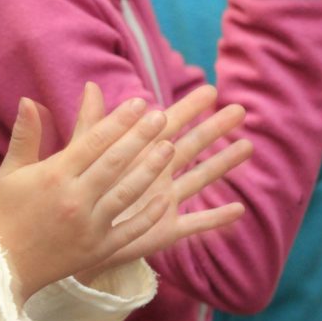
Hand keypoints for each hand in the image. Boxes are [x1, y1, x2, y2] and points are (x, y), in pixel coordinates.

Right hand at [0, 82, 175, 303]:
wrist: (0, 268)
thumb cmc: (4, 215)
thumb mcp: (10, 172)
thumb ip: (26, 135)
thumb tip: (29, 99)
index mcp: (54, 175)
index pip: (93, 141)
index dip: (118, 120)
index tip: (139, 103)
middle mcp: (74, 199)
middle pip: (114, 162)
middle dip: (140, 137)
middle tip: (162, 116)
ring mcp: (89, 226)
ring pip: (126, 193)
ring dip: (150, 169)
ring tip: (170, 148)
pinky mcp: (98, 250)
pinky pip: (129, 230)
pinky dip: (149, 215)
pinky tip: (167, 199)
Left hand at [83, 85, 252, 273]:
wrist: (74, 235)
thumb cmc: (79, 192)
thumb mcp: (83, 157)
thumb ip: (92, 125)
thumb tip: (90, 85)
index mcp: (138, 154)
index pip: (169, 125)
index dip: (189, 108)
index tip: (211, 90)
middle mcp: (157, 173)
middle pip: (192, 146)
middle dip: (215, 129)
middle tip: (239, 110)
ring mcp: (165, 200)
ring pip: (200, 178)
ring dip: (223, 163)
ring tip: (247, 147)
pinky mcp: (166, 229)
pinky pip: (196, 223)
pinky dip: (216, 218)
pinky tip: (239, 210)